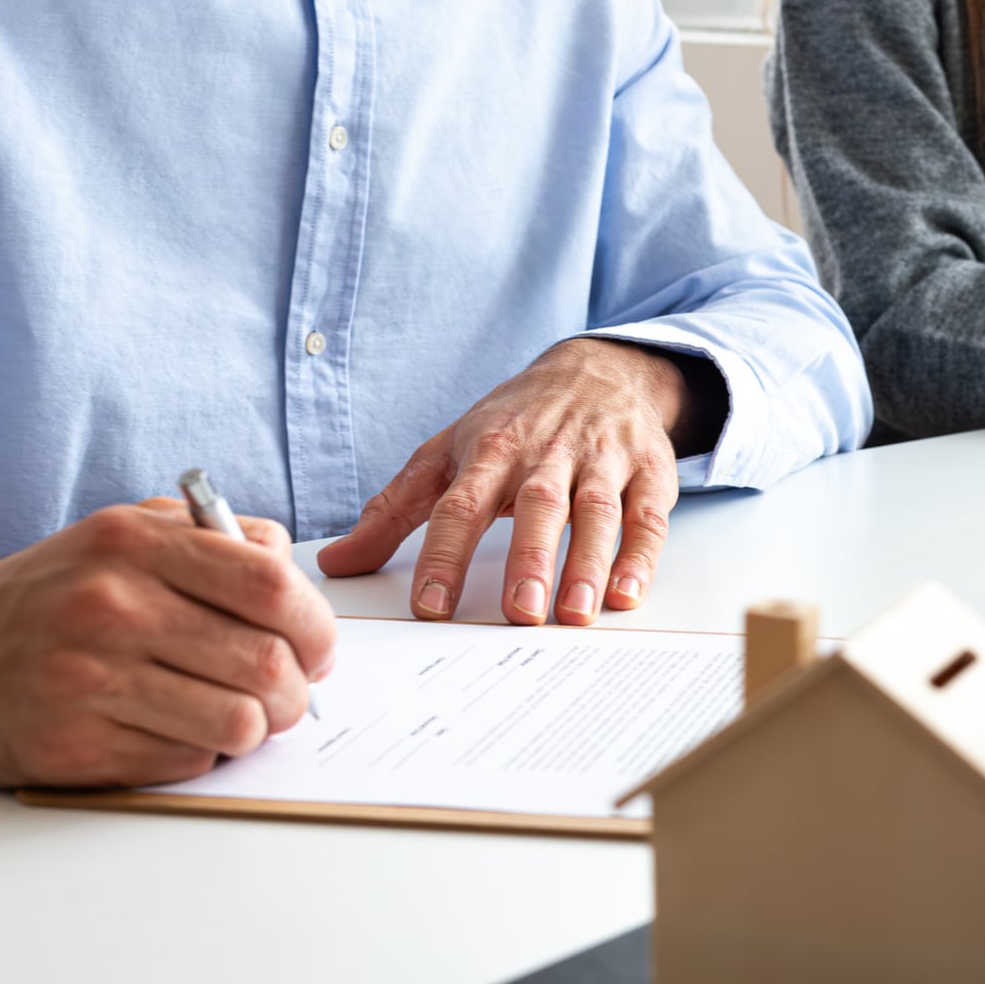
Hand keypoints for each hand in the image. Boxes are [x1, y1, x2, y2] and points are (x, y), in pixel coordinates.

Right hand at [0, 499, 338, 787]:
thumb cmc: (46, 596)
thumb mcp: (120, 535)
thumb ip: (212, 541)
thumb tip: (296, 578)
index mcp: (134, 543)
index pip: (272, 586)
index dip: (316, 627)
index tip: (316, 648)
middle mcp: (112, 605)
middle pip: (266, 663)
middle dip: (297, 691)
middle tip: (287, 695)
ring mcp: (90, 678)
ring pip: (237, 723)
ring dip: (255, 730)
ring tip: (234, 716)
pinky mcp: (74, 744)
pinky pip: (187, 760)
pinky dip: (200, 752)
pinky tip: (173, 731)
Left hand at [317, 338, 719, 625]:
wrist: (596, 370)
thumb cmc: (515, 421)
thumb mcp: (447, 453)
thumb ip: (393, 511)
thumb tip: (337, 563)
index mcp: (490, 449)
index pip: (460, 504)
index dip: (444, 555)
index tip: (431, 607)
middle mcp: (546, 453)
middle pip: (535, 505)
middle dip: (528, 558)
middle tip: (520, 613)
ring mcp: (600, 459)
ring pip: (595, 510)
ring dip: (588, 561)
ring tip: (575, 613)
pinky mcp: (647, 470)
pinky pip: (648, 514)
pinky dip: (642, 554)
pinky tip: (627, 592)